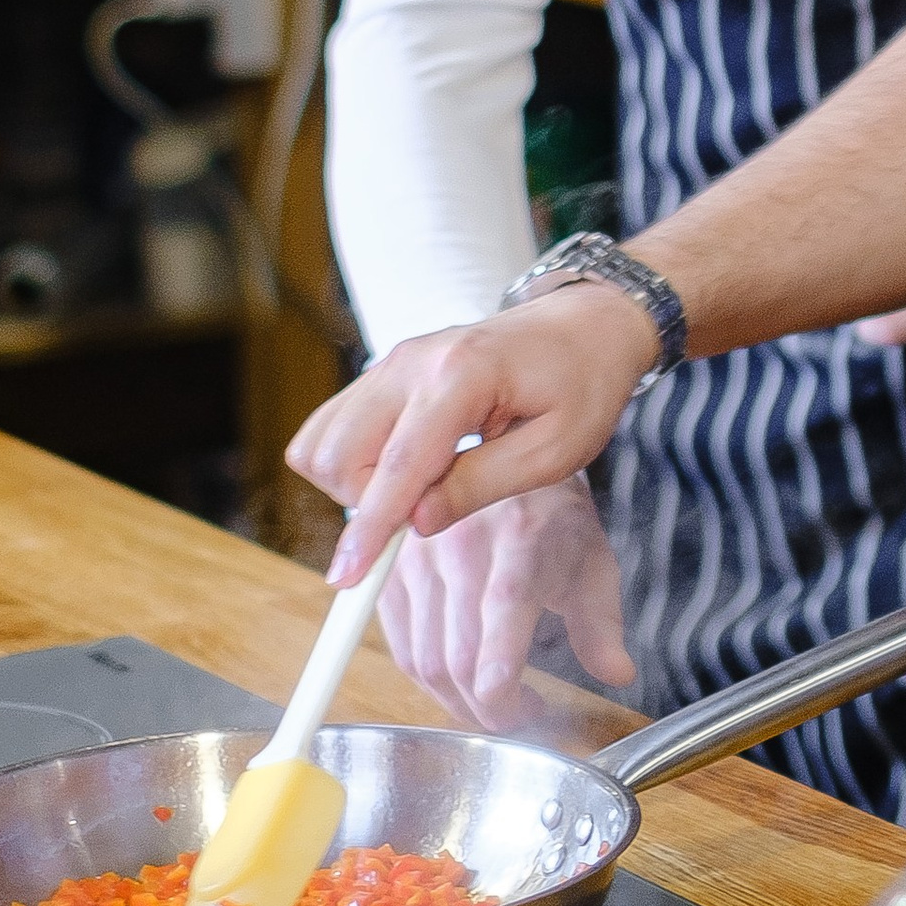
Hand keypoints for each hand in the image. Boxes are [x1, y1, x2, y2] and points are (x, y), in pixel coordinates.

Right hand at [292, 280, 653, 585]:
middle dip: (365, 501)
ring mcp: (392, 361)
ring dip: (354, 482)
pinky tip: (406, 466)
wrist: (583, 327)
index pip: (399, 463)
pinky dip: (351, 460)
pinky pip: (332, 425)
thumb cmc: (581, 387)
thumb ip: (482, 485)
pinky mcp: (384, 370)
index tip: (348, 578)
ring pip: (322, 439)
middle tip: (429, 505)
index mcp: (463, 375)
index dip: (370, 527)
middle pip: (338, 452)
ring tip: (425, 483)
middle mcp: (413, 361)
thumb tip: (415, 523)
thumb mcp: (554, 450)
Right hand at [377, 480, 634, 731]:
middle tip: (516, 718)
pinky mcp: (391, 568)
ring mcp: (419, 553)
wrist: (501, 462)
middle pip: (457, 656)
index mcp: (522, 539)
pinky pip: (399, 646)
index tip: (511, 711)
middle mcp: (463, 542)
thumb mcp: (593, 565)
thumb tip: (619, 675)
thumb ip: (602, 625)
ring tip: (491, 703)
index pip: (503, 613)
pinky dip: (427, 677)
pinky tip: (457, 680)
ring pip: (423, 659)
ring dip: (455, 700)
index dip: (499, 676)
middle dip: (486, 708)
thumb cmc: (554, 522)